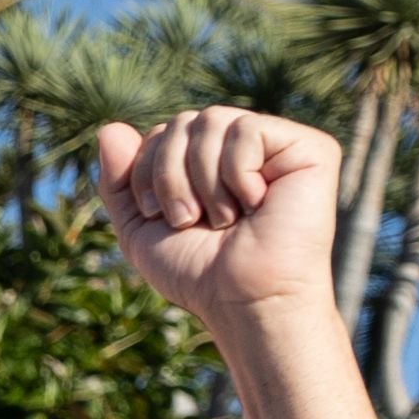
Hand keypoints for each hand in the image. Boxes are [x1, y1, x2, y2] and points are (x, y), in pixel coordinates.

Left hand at [97, 109, 337, 329]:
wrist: (243, 299)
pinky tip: (256, 203)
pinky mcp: (310, 148)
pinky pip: (247, 129)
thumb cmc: (198, 271)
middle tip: (189, 220)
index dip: (146, 173)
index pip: (162, 133)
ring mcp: (277, 145)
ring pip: (212, 120)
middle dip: (169, 177)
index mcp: (208, 162)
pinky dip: (237, 174)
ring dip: (201, 181)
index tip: (158, 216)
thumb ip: (120, 180)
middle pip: (182, 122)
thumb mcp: (140, 227)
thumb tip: (108, 127)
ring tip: (224, 218)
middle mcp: (242, 148)